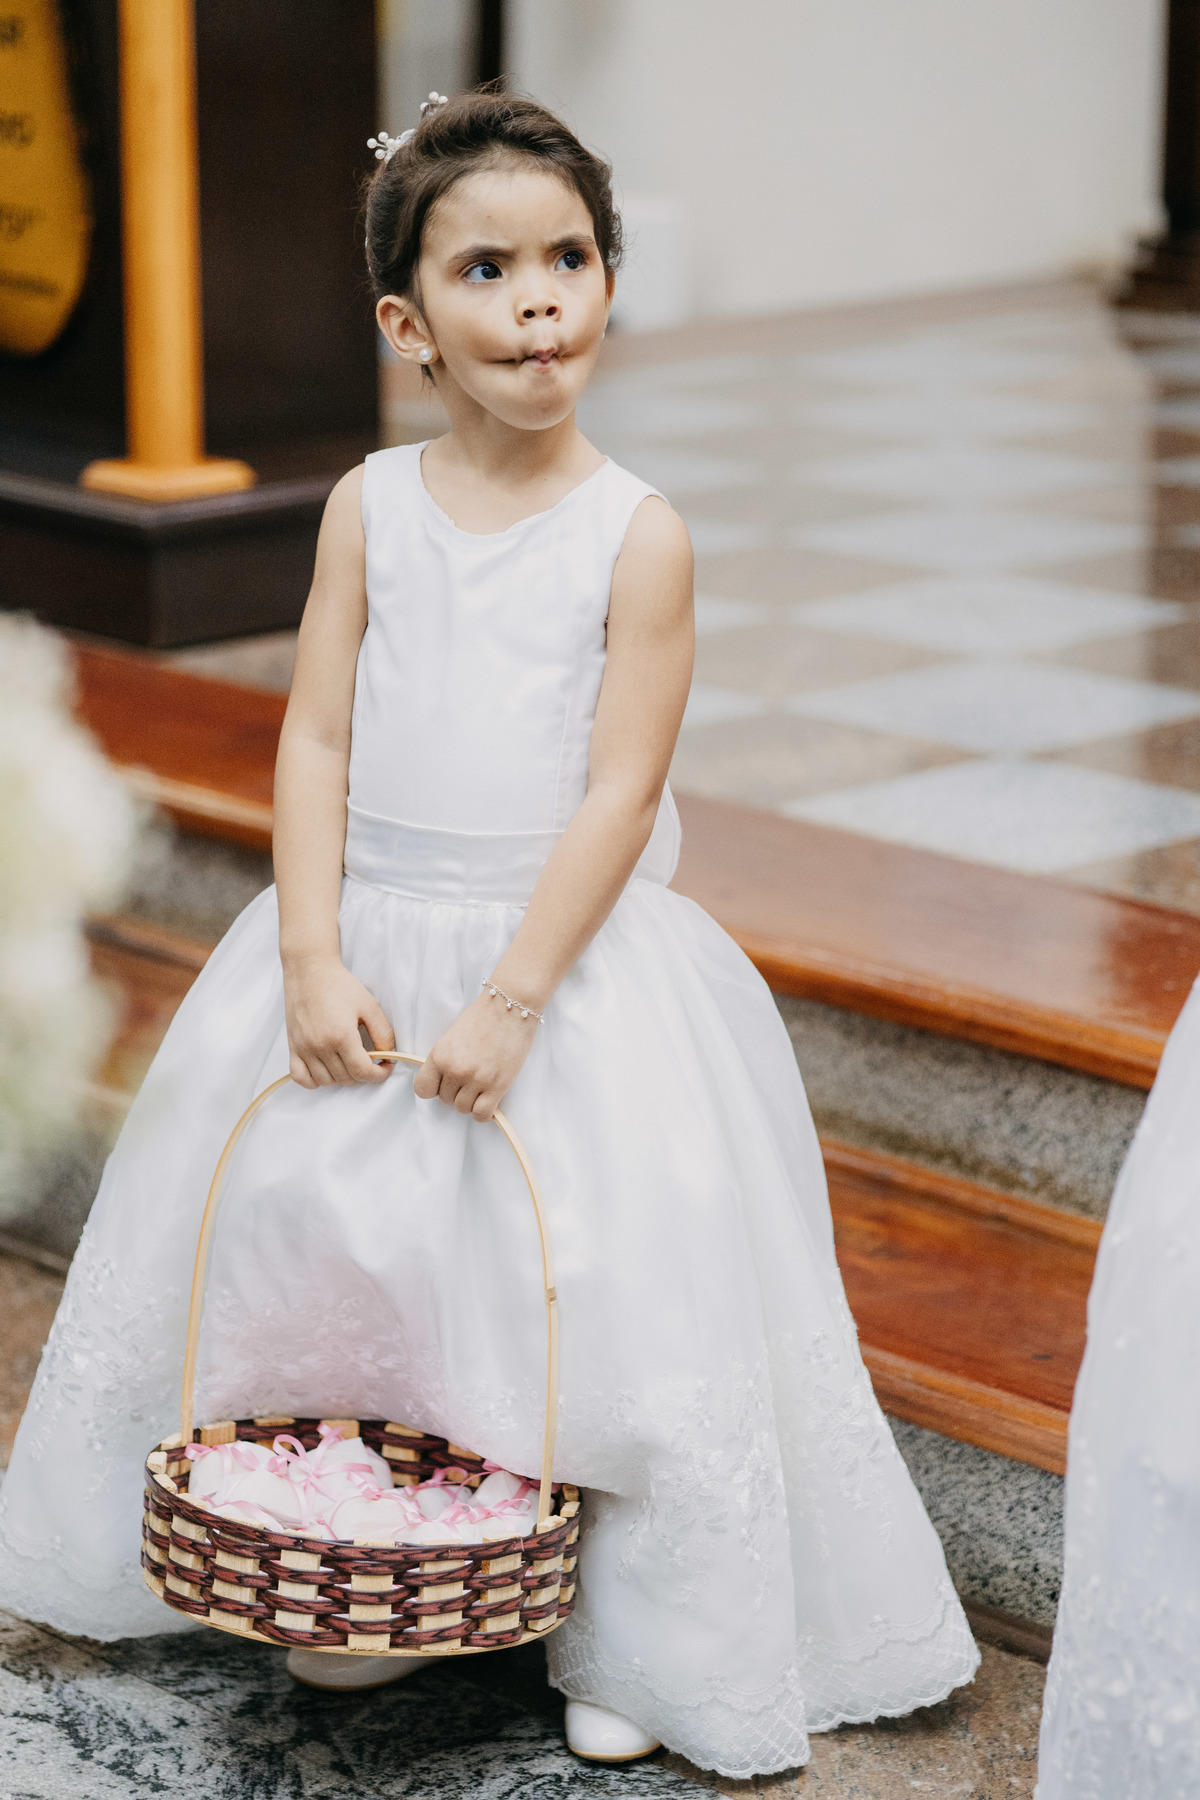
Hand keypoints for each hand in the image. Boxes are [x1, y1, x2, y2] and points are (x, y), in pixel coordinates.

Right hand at [284, 955, 396, 1087]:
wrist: (309, 971)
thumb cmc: (340, 985)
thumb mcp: (369, 1005)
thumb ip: (383, 1033)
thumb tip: (389, 1056)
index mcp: (341, 1035)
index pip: (362, 1072)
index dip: (379, 1074)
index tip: (386, 1066)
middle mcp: (319, 1046)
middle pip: (346, 1078)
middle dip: (363, 1073)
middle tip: (369, 1058)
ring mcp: (303, 1048)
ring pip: (326, 1081)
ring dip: (342, 1076)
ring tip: (349, 1059)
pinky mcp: (292, 1047)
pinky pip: (301, 1078)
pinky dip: (314, 1080)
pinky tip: (326, 1068)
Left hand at [413, 991, 536, 1119]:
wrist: (510, 1005)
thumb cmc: (482, 1017)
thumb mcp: (452, 1036)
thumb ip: (444, 1060)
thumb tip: (444, 1082)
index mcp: (439, 1055)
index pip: (423, 1090)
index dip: (434, 1089)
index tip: (444, 1082)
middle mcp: (455, 1070)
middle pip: (445, 1100)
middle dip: (456, 1091)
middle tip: (470, 1077)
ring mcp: (476, 1079)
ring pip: (463, 1108)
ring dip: (471, 1100)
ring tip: (481, 1084)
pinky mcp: (497, 1086)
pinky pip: (481, 1114)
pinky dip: (484, 1111)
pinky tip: (489, 1099)